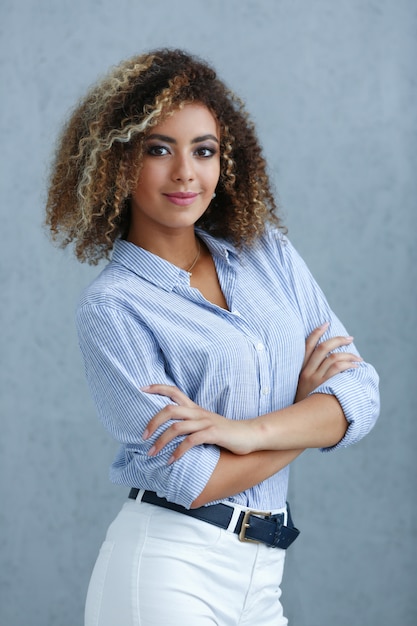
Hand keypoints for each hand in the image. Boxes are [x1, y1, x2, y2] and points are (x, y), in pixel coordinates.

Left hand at [141, 385, 261, 460]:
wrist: (251, 434)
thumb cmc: (227, 432)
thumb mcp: (206, 424)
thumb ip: (191, 425)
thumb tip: (171, 432)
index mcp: (195, 408)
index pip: (174, 391)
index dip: (157, 388)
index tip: (142, 388)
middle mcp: (198, 413)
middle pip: (169, 409)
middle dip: (153, 422)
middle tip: (143, 436)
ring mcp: (206, 422)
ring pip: (177, 427)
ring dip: (161, 441)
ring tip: (152, 453)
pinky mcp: (213, 434)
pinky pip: (191, 441)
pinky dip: (178, 451)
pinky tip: (171, 460)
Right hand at [295, 323, 362, 402]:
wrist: (298, 418)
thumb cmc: (304, 401)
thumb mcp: (301, 384)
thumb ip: (310, 372)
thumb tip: (328, 360)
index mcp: (300, 368)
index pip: (307, 344)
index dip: (317, 332)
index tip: (326, 323)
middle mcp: (307, 371)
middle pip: (323, 348)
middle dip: (338, 340)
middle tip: (349, 339)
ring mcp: (315, 379)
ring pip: (333, 358)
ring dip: (348, 355)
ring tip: (357, 358)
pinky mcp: (323, 386)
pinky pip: (337, 370)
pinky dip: (348, 365)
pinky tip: (354, 366)